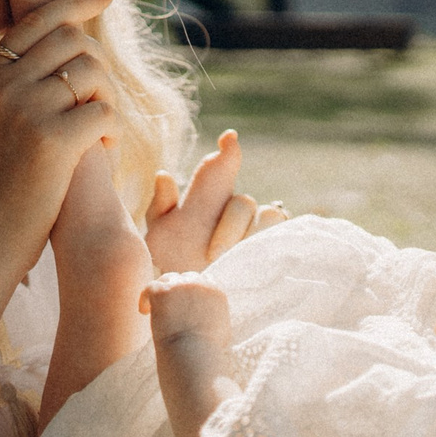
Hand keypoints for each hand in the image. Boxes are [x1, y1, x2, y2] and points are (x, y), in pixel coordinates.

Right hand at [0, 0, 116, 285]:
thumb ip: (14, 93)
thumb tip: (58, 63)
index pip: (37, 20)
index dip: (76, 3)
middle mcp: (3, 85)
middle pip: (73, 40)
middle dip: (99, 68)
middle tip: (102, 105)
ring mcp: (26, 109)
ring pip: (93, 73)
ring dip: (108, 101)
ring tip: (101, 135)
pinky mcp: (52, 139)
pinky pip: (104, 111)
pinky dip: (111, 132)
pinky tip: (102, 154)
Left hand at [140, 271, 234, 352]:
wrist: (193, 353)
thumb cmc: (207, 351)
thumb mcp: (222, 332)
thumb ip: (218, 318)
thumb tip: (214, 319)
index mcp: (216, 291)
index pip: (203, 281)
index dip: (191, 290)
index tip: (182, 302)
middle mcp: (200, 283)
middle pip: (184, 278)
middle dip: (176, 289)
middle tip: (167, 304)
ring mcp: (180, 285)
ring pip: (167, 280)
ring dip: (161, 292)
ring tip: (153, 308)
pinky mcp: (163, 291)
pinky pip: (150, 287)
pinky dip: (145, 298)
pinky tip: (144, 312)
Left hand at [143, 129, 287, 274]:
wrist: (188, 297)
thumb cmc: (171, 263)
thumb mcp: (158, 237)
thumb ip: (160, 208)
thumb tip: (164, 175)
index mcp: (206, 199)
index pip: (220, 169)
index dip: (228, 152)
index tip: (228, 139)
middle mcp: (232, 208)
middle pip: (243, 203)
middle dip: (229, 228)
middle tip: (212, 253)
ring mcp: (252, 226)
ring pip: (264, 216)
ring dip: (246, 238)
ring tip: (228, 260)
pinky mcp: (268, 243)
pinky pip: (277, 232)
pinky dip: (266, 241)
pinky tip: (250, 258)